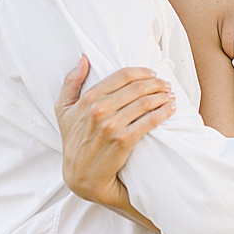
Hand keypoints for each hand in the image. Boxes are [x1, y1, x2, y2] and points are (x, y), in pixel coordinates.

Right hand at [55, 55, 174, 205]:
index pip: (122, 76)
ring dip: (163, 96)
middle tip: (165, 85)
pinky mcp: (124, 140)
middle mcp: (99, 110)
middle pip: (137, 87)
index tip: (152, 73)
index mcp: (87, 99)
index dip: (141, 72)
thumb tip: (83, 58)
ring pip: (146, 102)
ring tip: (170, 95)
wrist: (81, 175)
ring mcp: (112, 126)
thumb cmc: (73, 140)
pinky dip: (163, 112)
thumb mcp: (63, 110)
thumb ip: (71, 82)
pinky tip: (170, 109)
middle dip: (156, 83)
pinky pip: (149, 121)